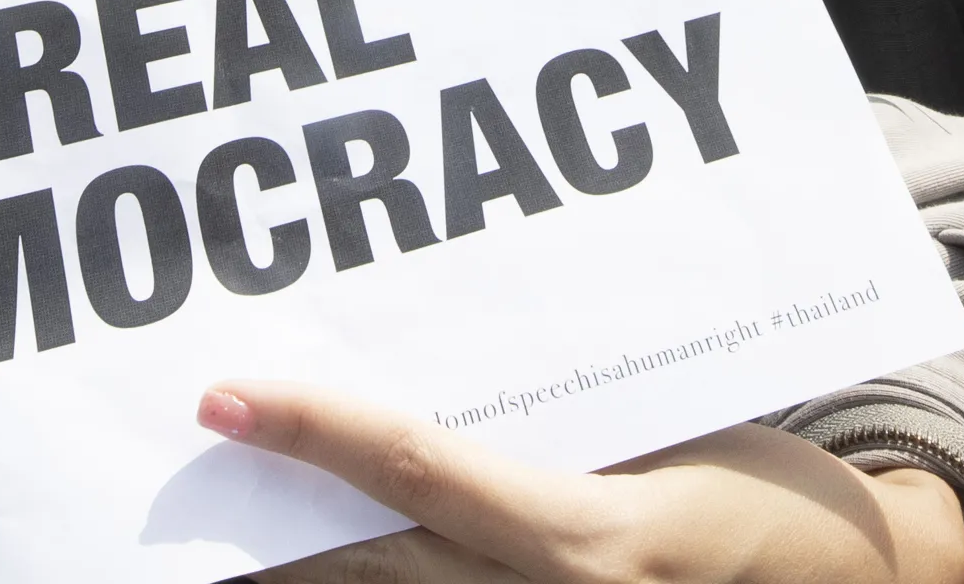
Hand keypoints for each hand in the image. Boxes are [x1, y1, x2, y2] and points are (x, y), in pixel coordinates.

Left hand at [205, 381, 963, 583]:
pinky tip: (329, 553)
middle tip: (189, 468)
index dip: (314, 431)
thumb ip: (534, 437)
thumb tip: (399, 405)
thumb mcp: (662, 442)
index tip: (223, 398)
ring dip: (310, 563)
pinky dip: (379, 577)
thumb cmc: (775, 501)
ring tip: (232, 522)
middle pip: (372, 566)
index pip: (417, 475)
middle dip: (272, 526)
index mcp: (591, 544)